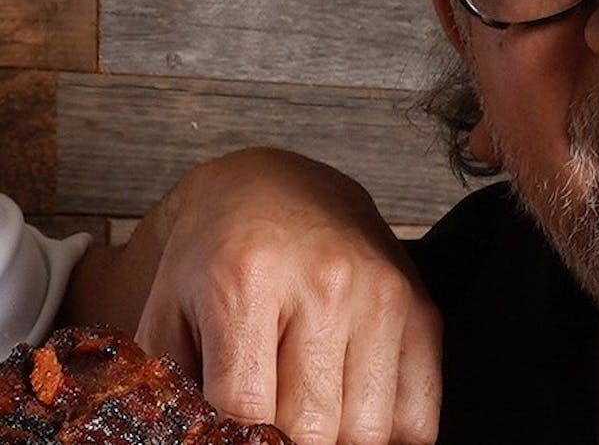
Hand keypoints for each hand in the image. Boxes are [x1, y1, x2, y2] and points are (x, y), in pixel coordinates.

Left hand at [65, 149, 440, 444]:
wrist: (280, 187)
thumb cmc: (218, 254)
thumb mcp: (167, 310)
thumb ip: (170, 385)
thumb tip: (188, 440)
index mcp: (248, 278)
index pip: (246, 408)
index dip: (234, 441)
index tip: (231, 437)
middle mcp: (326, 283)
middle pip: (310, 426)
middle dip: (283, 443)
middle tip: (267, 430)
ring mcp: (382, 297)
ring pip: (367, 430)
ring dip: (334, 439)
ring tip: (307, 419)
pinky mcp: (421, 310)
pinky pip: (419, 414)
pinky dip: (389, 437)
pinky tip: (352, 419)